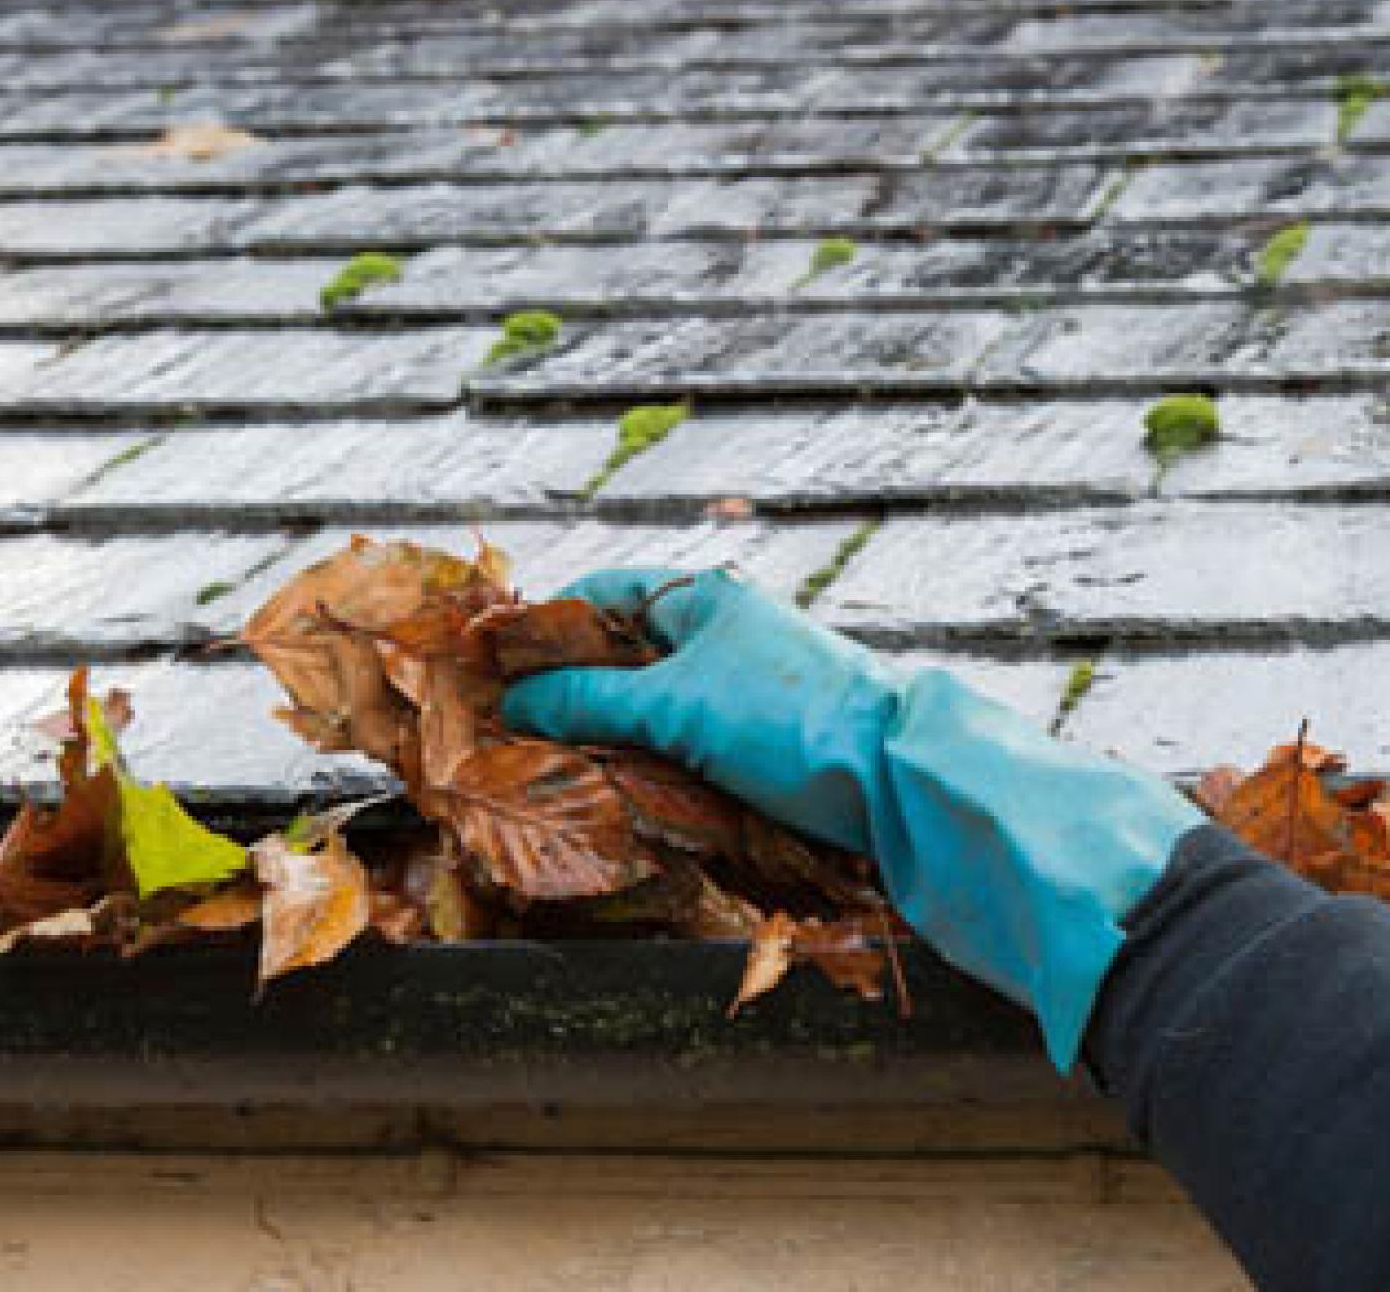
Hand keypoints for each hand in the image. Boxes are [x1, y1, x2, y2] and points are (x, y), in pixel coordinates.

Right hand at [504, 566, 1204, 1069]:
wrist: (903, 782)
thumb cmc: (791, 720)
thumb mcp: (676, 706)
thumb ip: (587, 701)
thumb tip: (511, 704)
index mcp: (704, 598)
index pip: (599, 596)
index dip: (541, 628)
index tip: (486, 669)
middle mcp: (722, 635)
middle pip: (619, 654)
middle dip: (564, 690)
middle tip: (504, 731)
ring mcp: (741, 692)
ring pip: (648, 708)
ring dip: (603, 737)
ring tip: (547, 769)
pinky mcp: (759, 746)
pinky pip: (681, 747)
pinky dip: (645, 766)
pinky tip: (616, 794)